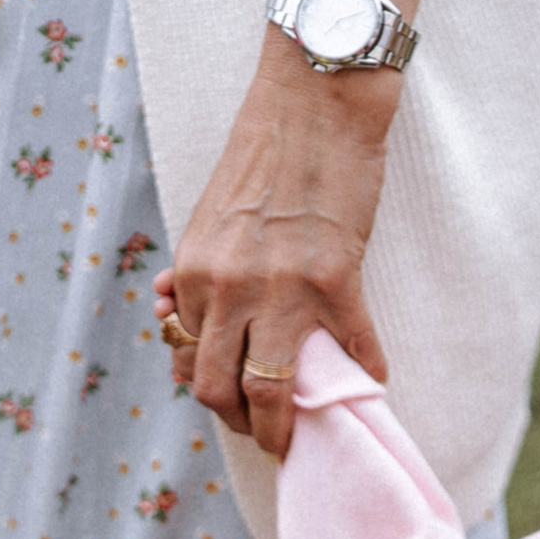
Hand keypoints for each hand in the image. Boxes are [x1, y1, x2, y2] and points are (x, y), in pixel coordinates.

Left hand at [160, 44, 398, 459]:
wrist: (314, 104)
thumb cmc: (263, 155)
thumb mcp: (208, 216)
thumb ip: (193, 272)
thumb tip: (166, 313)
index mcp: (192, 274)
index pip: (191, 359)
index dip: (210, 389)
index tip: (233, 402)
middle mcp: (228, 289)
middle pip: (220, 390)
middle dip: (242, 424)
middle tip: (265, 433)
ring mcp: (283, 289)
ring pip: (273, 390)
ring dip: (285, 426)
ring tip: (301, 434)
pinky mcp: (337, 282)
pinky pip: (353, 351)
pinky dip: (365, 373)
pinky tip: (373, 381)